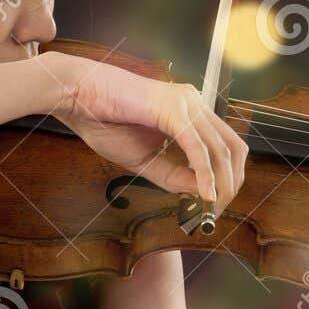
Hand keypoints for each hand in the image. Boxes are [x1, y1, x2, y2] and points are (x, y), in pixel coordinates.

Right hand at [41, 52, 247, 209]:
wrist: (75, 96)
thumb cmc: (103, 121)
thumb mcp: (144, 159)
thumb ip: (174, 175)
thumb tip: (203, 194)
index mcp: (190, 112)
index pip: (225, 147)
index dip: (227, 179)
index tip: (213, 207)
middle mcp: (194, 103)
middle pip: (233, 148)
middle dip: (231, 184)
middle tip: (215, 212)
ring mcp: (186, 104)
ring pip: (220, 150)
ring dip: (220, 184)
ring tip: (210, 209)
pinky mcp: (173, 110)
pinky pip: (197, 148)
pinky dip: (204, 175)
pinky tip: (205, 195)